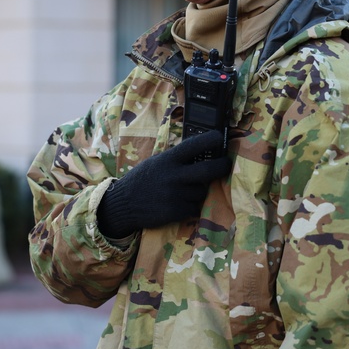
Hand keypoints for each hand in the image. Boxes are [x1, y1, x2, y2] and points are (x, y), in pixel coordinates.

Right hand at [96, 130, 231, 239]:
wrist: (123, 204)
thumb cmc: (142, 181)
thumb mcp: (156, 163)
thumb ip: (176, 160)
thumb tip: (202, 154)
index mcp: (168, 160)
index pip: (194, 145)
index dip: (211, 139)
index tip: (221, 137)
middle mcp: (173, 176)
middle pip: (208, 170)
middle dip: (222, 166)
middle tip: (225, 165)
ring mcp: (175, 195)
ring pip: (202, 192)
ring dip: (198, 192)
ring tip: (184, 192)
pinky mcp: (175, 212)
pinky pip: (195, 208)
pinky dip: (190, 207)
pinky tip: (178, 204)